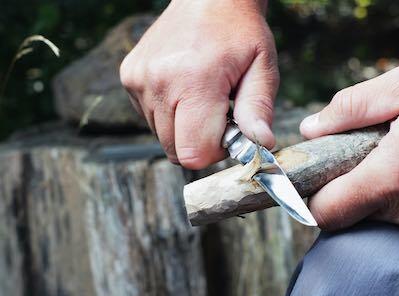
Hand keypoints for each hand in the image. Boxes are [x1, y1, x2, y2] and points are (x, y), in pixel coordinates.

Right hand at [120, 0, 277, 168]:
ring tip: (202, 98)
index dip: (215, 152)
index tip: (229, 132)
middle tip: (219, 114)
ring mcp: (138, 79)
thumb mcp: (262, 67)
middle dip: (200, 142)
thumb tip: (262, 144)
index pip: (194, 153)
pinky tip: (184, 89)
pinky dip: (169, 114)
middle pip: (175, 151)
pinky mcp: (129, 77)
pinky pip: (150, 118)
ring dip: (184, 128)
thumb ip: (258, 109)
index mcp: (194, 81)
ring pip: (162, 136)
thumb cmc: (239, 32)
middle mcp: (158, 82)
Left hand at [300, 57, 398, 232]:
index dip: (310, 196)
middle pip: (350, 214)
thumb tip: (310, 129)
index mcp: (392, 179)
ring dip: (373, 187)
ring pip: (378, 214)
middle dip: (342, 186)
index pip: (327, 212)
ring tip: (394, 151)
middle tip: (355, 151)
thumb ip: (350, 108)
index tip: (310, 175)